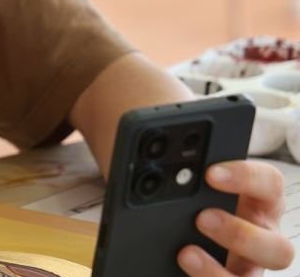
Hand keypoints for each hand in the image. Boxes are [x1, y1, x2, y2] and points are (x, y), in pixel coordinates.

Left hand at [178, 160, 293, 274]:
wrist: (186, 233)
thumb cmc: (201, 203)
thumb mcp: (202, 189)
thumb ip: (193, 183)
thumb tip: (157, 167)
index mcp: (261, 202)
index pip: (269, 183)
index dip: (246, 176)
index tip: (211, 174)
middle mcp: (264, 235)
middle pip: (278, 244)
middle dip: (240, 233)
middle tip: (202, 219)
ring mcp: (252, 264)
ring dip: (224, 267)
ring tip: (187, 253)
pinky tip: (186, 266)